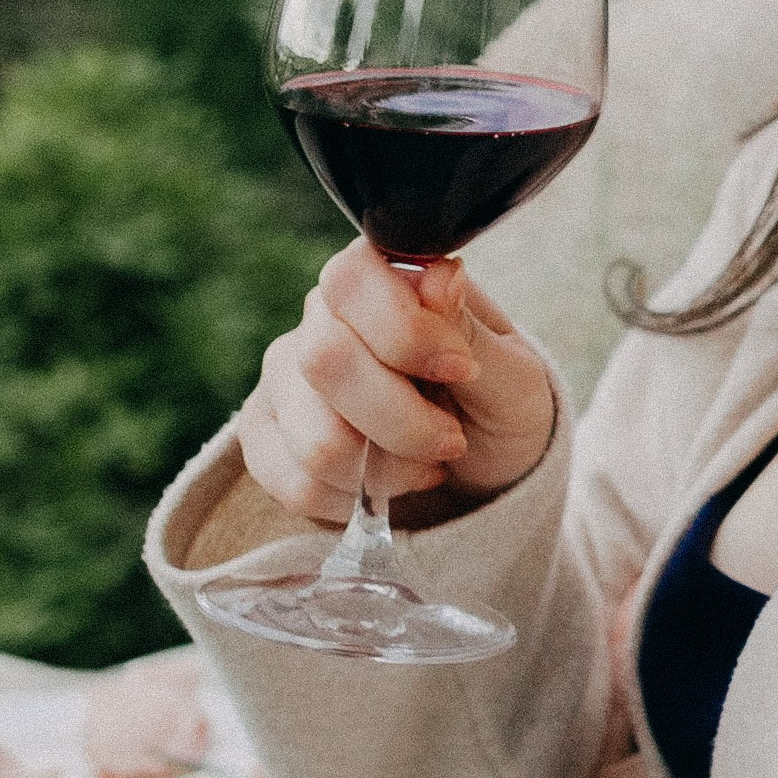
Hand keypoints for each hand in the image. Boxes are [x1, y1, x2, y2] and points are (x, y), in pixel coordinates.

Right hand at [236, 240, 556, 525]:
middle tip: (451, 440)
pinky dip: (355, 501)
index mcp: (379, 280)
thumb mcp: (512, 373)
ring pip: (314, 438)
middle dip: (404, 422)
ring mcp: (284, 379)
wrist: (482, 469)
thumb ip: (469, 330)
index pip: (351, 282)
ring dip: (388, 471)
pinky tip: (386, 485)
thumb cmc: (497, 406)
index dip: (405, 333)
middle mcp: (319, 320)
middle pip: (325, 361)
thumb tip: (439, 276)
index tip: (460, 370)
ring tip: (424, 463)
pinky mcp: (265, 437)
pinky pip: (293, 483)